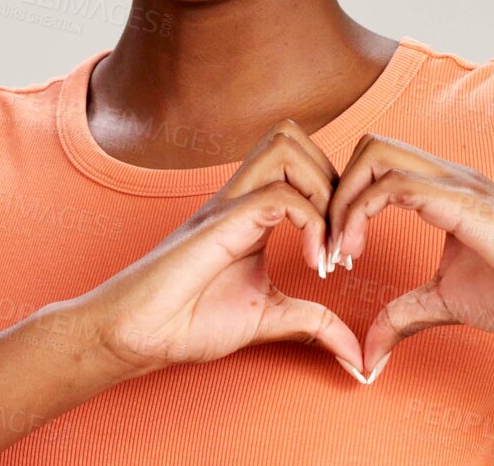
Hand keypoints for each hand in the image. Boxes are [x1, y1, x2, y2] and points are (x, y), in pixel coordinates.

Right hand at [80, 119, 364, 381]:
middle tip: (342, 241)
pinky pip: (279, 196)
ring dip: (323, 188)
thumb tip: (355, 354)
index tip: (344, 258)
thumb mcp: (269, 318)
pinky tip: (314, 265)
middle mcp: (239, 197)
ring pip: (286, 145)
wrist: (137, 335)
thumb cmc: (188, 321)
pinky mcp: (221, 224)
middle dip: (334, 181)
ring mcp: (228, 205)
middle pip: (294, 137)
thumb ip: (313, 324)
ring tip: (329, 245)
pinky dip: (312, 225)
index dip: (335, 198)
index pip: (300, 162)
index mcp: (250, 211)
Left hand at [325, 134, 493, 380]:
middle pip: (369, 145)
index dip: (344, 200)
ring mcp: (455, 183)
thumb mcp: (443, 302)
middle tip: (327, 246)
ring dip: (342, 201)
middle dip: (335, 190)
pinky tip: (354, 251)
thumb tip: (371, 353)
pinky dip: (361, 213)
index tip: (333, 253)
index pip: (376, 163)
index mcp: (443, 189)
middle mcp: (447, 175)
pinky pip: (397, 185)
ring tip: (338, 251)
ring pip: (376, 154)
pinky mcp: (463, 201)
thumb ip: (403, 315)